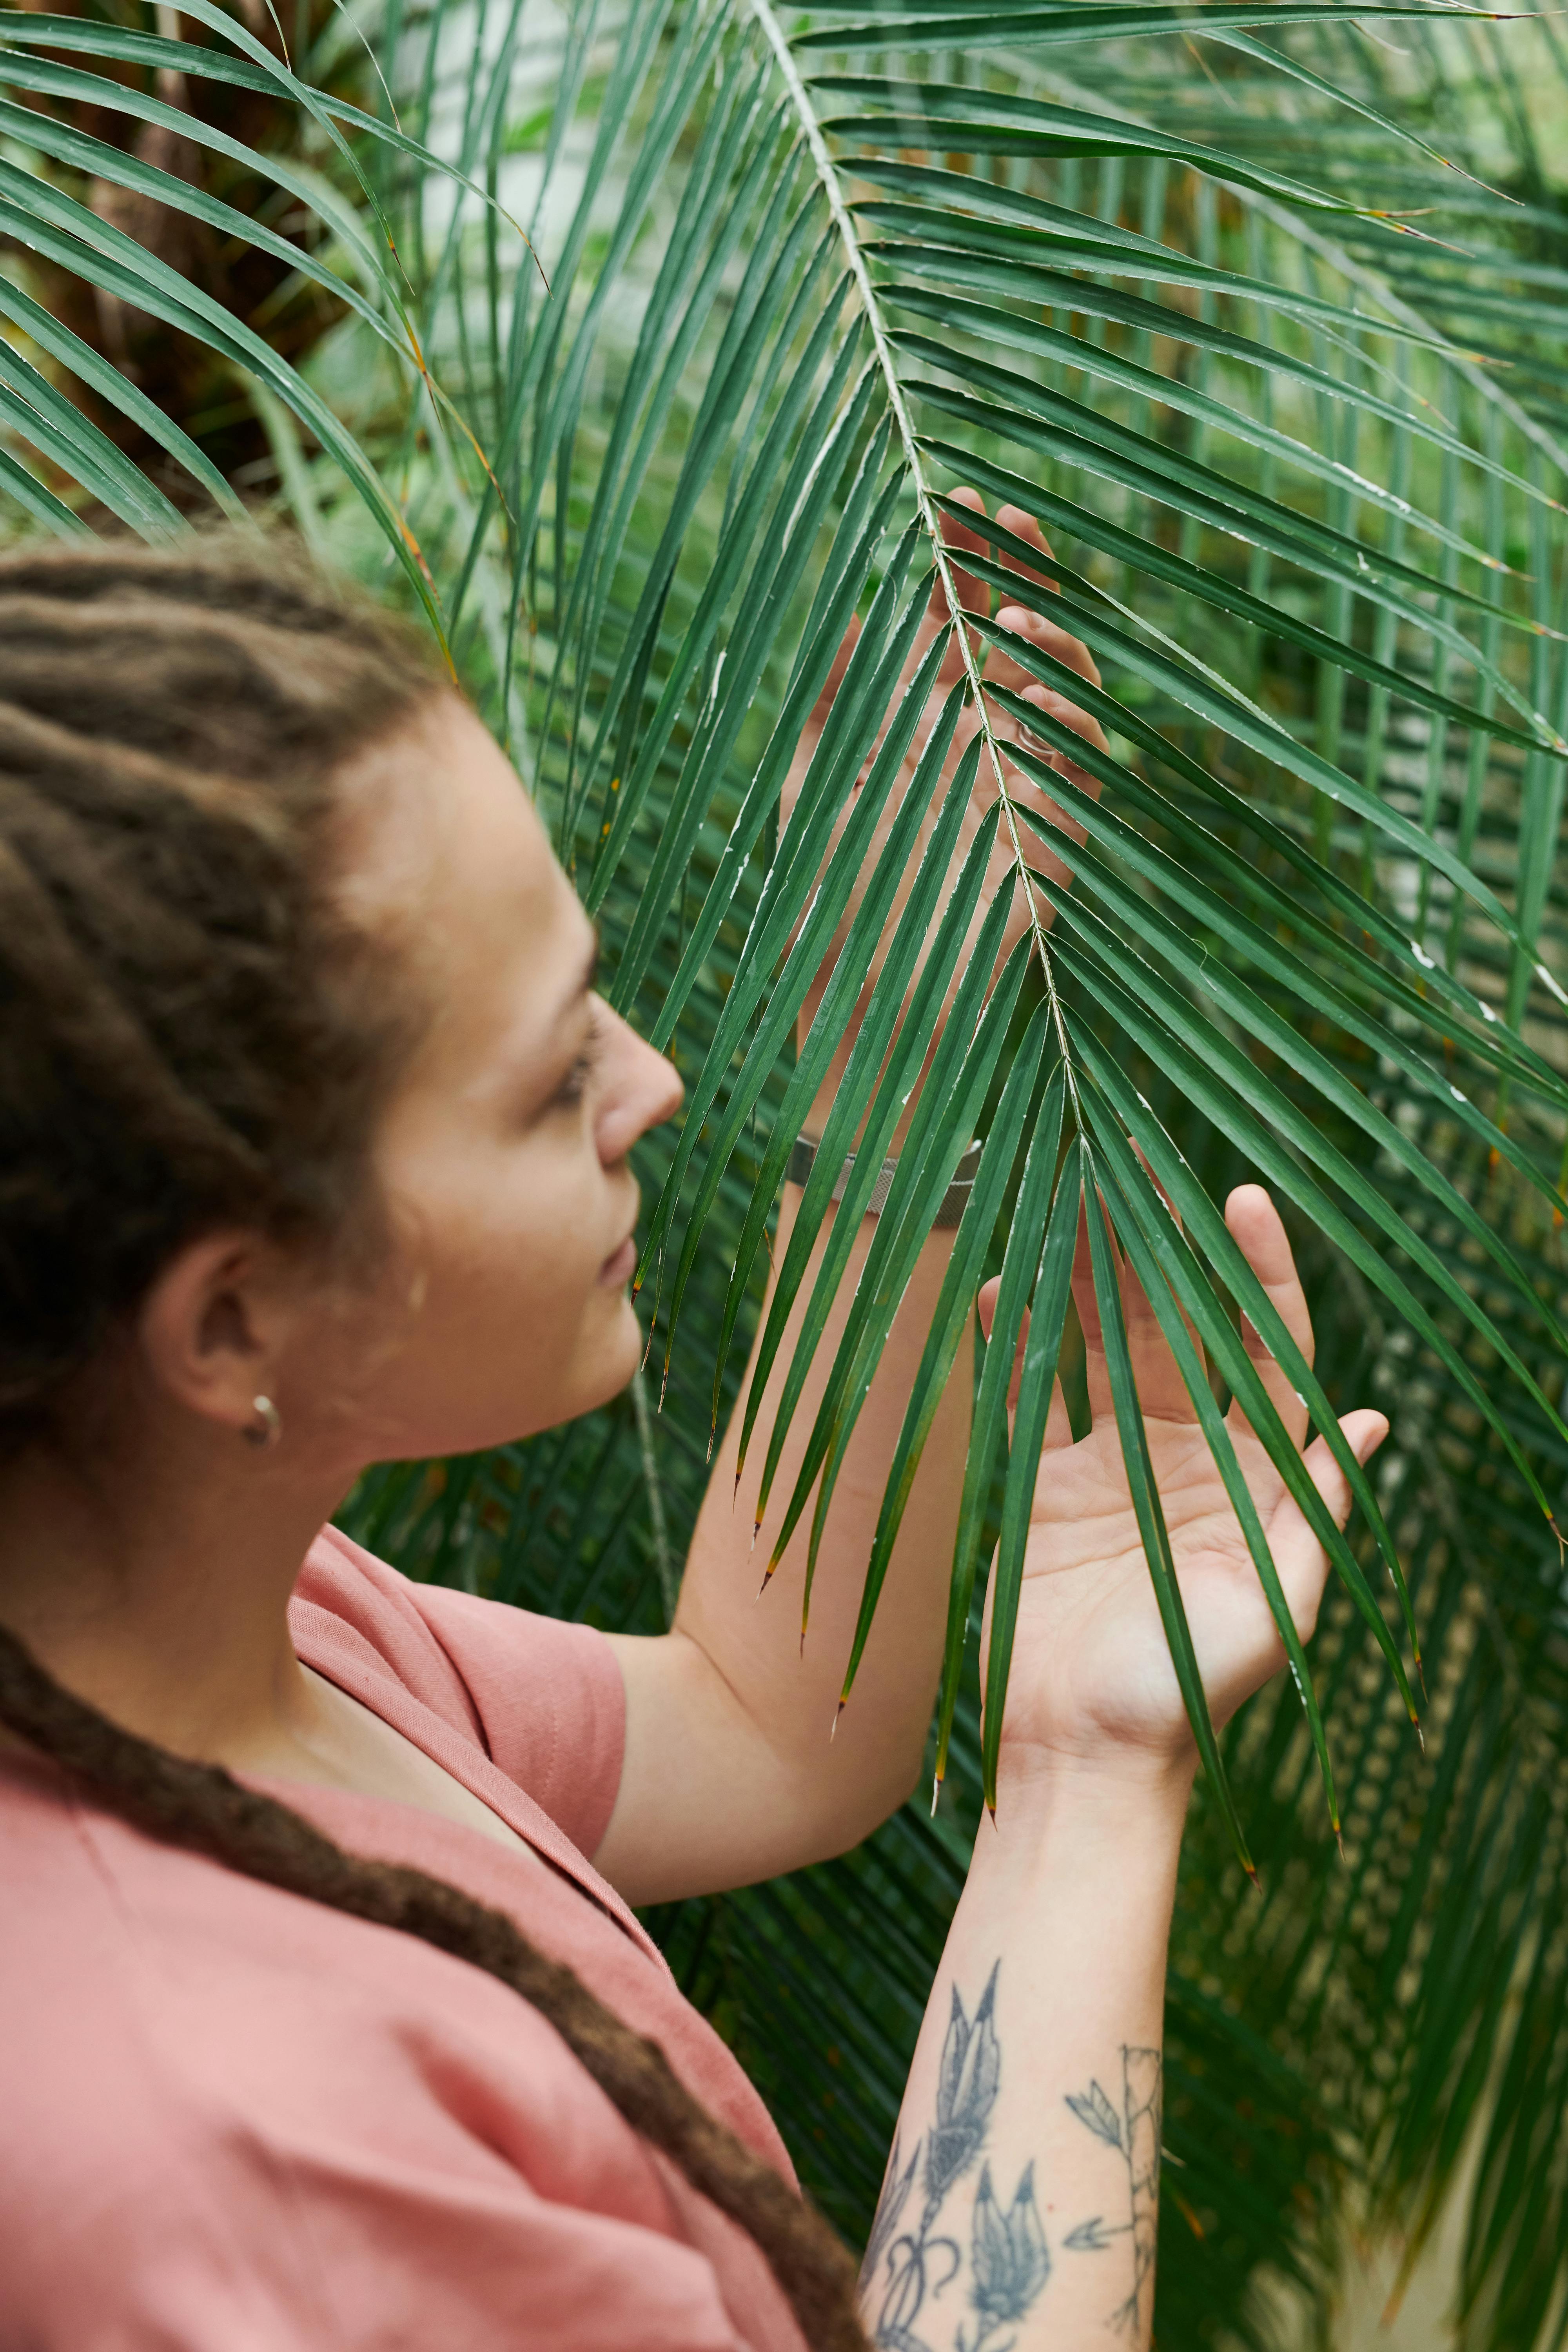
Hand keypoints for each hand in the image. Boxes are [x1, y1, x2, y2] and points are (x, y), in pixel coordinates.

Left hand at [783, 492, 1107, 1147]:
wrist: (863, 1009)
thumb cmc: (825, 903)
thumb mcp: (810, 782)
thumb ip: (827, 698)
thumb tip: (854, 612)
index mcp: (922, 720)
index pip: (958, 618)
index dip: (969, 560)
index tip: (965, 501)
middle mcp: (980, 742)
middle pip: (1019, 635)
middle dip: (1022, 572)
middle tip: (1009, 519)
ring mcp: (1022, 787)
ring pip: (1062, 690)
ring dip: (1048, 645)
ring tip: (1012, 622)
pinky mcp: (1053, 839)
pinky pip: (1080, 765)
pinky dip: (1065, 725)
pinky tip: (1035, 701)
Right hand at [978, 1185, 1386, 1790]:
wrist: (1088, 1757)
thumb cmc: (1192, 1693)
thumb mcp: (1274, 1606)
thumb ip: (1313, 1512)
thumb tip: (1377, 1423)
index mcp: (1252, 1475)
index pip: (1265, 1348)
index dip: (1257, 1273)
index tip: (1241, 1200)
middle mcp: (1184, 1455)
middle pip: (1176, 1328)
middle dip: (1157, 1249)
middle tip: (1130, 1168)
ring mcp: (1109, 1467)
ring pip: (1102, 1346)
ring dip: (1089, 1278)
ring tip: (1069, 1202)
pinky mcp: (1042, 1488)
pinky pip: (1028, 1398)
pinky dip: (1014, 1342)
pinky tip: (1002, 1286)